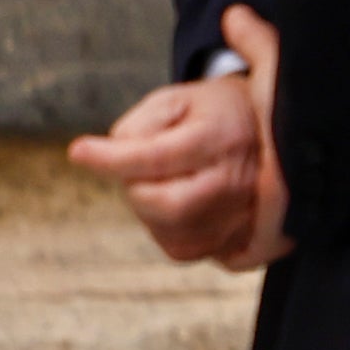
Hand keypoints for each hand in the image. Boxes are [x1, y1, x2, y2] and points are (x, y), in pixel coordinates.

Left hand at [66, 4, 292, 269]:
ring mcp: (244, 216)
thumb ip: (140, 124)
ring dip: (150, 212)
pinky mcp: (241, 241)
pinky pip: (185, 249)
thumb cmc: (214, 113)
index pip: (155, 157)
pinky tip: (175, 206)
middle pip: (165, 205)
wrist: (272, 131)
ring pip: (171, 233)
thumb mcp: (176, 100)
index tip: (78, 150)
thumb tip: (115, 155)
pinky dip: (166, 231)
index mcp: (221, 138)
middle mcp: (238, 180)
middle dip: (136, 190)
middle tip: (137, 169)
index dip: (110, 158)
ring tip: (164, 182)